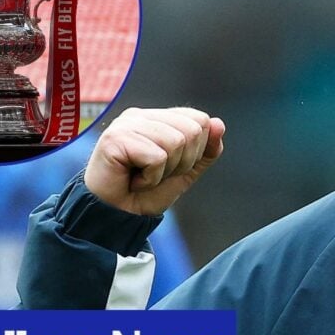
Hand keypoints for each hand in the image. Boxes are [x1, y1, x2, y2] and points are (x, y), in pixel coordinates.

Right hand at [84, 107, 224, 215]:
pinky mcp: (115, 139)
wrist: (117, 218)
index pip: (200, 119)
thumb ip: (205, 150)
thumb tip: (219, 123)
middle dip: (183, 162)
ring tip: (143, 178)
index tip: (172, 167)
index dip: (196, 151)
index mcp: (157, 118)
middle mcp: (141, 116)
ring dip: (165, 171)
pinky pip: (157, 157)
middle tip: (156, 174)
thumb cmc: (146, 194)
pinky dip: (150, 179)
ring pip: (176, 142)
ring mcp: (126, 125)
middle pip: (192, 130)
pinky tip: (133, 182)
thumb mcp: (185, 172)